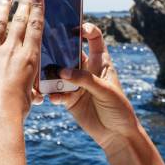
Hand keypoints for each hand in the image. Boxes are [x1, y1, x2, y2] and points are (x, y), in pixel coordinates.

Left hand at [0, 0, 43, 126]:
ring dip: (2, 8)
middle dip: (23, 4)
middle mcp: (12, 50)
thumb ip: (32, 90)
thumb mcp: (30, 97)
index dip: (38, 9)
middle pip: (19, 21)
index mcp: (29, 58)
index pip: (36, 27)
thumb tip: (36, 96)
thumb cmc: (14, 110)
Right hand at [48, 24, 141, 156]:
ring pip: (59, 72)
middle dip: (58, 48)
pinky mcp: (69, 99)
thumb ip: (85, 80)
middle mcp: (86, 70)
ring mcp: (76, 84)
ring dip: (51, 73)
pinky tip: (54, 97)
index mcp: (100, 62)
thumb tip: (63, 72)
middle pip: (70, 52)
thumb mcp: (106, 91)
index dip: (85, 29)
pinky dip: (53, 93)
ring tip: (45, 75)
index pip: (93, 38)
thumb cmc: (119, 109)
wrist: (117, 135)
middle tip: (46, 45)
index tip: (75, 29)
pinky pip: (56, 92)